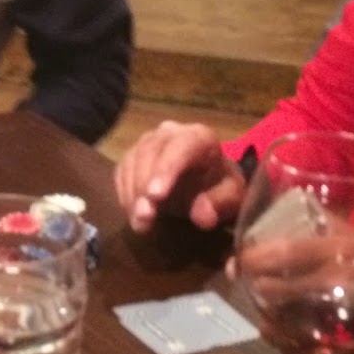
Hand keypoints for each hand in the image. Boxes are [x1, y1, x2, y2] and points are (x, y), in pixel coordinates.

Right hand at [114, 121, 245, 233]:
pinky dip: (124, 193)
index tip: (156, 196)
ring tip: (139, 222)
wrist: (205, 180)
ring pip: (132, 159)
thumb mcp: (232, 197)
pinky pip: (121, 170)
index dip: (166, 169)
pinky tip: (132, 213)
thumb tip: (202, 215)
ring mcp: (148, 142)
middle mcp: (170, 132)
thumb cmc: (220, 186)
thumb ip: (220, 203)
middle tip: (145, 216)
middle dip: (144, 185)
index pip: (181, 146)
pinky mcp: (132, 155)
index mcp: (200, 137)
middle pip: (150, 151)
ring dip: (132, 193)